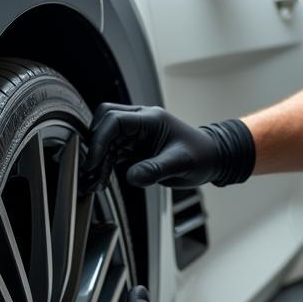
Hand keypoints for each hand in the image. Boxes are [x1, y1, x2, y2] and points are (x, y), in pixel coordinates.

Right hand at [80, 103, 254, 191]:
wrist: (211, 159)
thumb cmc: (201, 155)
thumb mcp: (181, 163)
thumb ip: (156, 169)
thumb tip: (131, 176)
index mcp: (151, 119)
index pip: (115, 120)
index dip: (100, 139)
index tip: (94, 162)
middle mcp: (140, 122)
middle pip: (104, 123)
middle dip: (95, 146)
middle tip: (91, 171)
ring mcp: (136, 134)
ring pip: (105, 139)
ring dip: (98, 160)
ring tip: (95, 183)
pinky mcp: (134, 147)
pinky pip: (112, 152)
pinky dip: (104, 166)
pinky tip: (102, 182)